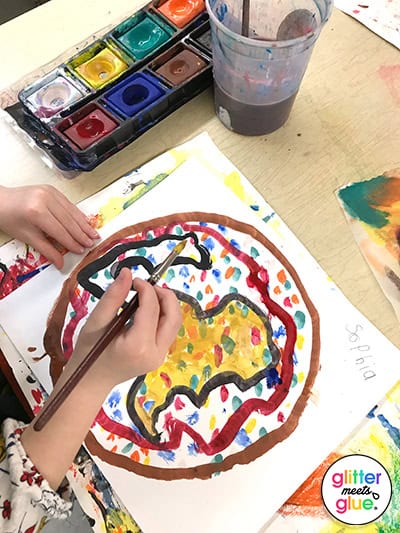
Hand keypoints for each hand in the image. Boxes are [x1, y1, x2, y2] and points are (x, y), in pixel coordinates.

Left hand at [0, 184, 98, 267]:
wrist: (0, 201)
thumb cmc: (10, 218)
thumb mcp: (27, 237)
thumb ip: (47, 250)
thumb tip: (60, 263)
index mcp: (37, 212)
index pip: (60, 231)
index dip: (72, 242)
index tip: (80, 250)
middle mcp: (45, 199)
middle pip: (69, 221)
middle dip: (81, 234)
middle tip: (91, 243)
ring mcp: (50, 192)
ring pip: (72, 211)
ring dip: (83, 224)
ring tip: (93, 234)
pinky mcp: (52, 189)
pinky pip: (69, 204)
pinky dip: (78, 214)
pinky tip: (85, 222)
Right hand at [21, 269, 180, 488]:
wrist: (89, 382)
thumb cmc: (88, 353)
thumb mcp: (96, 322)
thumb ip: (113, 297)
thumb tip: (128, 272)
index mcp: (138, 345)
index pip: (152, 308)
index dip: (146, 288)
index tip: (134, 280)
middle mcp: (155, 353)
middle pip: (173, 315)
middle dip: (164, 295)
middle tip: (146, 285)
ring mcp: (160, 357)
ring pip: (174, 323)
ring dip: (165, 304)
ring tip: (146, 295)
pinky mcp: (159, 357)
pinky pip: (168, 330)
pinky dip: (162, 315)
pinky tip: (145, 310)